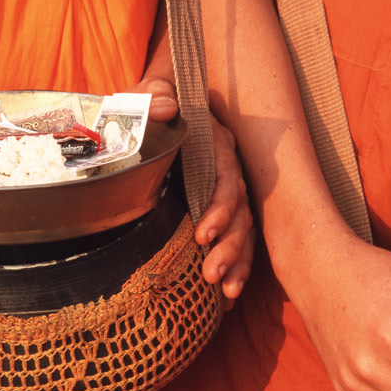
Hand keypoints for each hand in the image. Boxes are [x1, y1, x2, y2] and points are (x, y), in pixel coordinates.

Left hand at [126, 74, 253, 304]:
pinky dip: (239, 266)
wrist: (159, 103)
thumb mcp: (145, 93)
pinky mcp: (223, 207)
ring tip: (227, 294)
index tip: (203, 235)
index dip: (219, 207)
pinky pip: (239, 238)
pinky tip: (230, 297)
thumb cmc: (149, 101)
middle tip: (211, 275)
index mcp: (214, 142)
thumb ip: (152, 97)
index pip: (226, 177)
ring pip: (244, 228)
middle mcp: (227, 167)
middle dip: (230, 245)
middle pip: (240, 210)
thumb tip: (166, 108)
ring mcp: (228, 188)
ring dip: (238, 261)